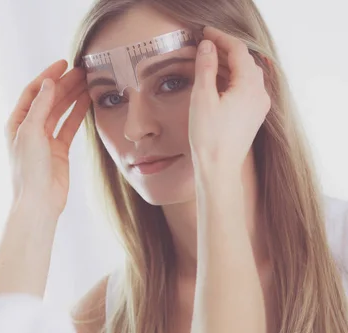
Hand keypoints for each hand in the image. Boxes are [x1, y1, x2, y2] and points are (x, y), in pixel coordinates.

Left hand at [6, 60, 90, 215]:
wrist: (38, 202)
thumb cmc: (28, 170)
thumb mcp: (31, 133)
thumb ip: (40, 107)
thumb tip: (49, 83)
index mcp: (16, 123)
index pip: (32, 92)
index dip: (47, 76)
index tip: (64, 63)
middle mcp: (29, 129)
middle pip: (48, 99)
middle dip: (64, 83)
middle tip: (82, 70)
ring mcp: (45, 139)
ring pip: (60, 111)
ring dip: (73, 95)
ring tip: (88, 81)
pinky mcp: (59, 150)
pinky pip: (69, 126)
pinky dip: (78, 113)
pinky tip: (88, 101)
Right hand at [189, 27, 270, 174]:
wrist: (219, 168)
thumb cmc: (209, 137)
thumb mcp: (202, 97)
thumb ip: (206, 68)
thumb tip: (208, 46)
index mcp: (249, 86)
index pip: (238, 51)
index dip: (221, 38)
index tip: (205, 33)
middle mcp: (260, 93)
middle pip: (244, 61)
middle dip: (225, 50)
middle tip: (205, 45)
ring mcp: (259, 105)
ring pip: (246, 74)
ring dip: (228, 64)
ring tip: (208, 61)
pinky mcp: (253, 115)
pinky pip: (246, 88)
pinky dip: (232, 79)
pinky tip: (218, 82)